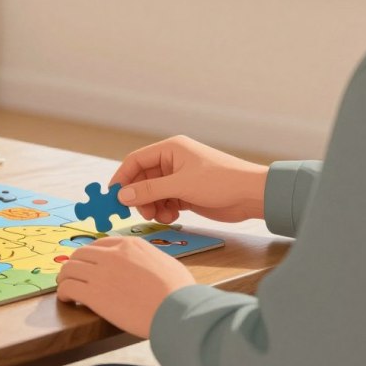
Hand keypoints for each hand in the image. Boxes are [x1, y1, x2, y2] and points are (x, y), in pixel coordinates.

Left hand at [57, 237, 194, 337]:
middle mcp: (112, 255)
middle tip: (73, 277)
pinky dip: (64, 293)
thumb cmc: (179, 291)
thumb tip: (148, 265)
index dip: (91, 256)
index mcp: (130, 245)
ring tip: (66, 288)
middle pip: (80, 254)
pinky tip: (67, 300)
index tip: (89, 265)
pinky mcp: (93, 294)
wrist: (177, 310)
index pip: (100, 244)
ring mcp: (101, 273)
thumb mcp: (166, 262)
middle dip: (75, 265)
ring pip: (69, 269)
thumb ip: (149, 259)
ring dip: (65, 278)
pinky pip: (68, 288)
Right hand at [111, 135, 268, 223]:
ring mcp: (179, 178)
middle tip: (141, 212)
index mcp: (170, 149)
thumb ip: (149, 190)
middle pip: (143, 178)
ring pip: (153, 192)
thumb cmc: (220, 181)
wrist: (252, 195)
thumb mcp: (181, 185)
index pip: (136, 161)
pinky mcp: (187, 193)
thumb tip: (122, 195)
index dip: (122, 178)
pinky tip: (173, 216)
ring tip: (161, 215)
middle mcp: (172, 161)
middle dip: (140, 196)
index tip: (113, 197)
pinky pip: (165, 201)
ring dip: (152, 206)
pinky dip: (164, 210)